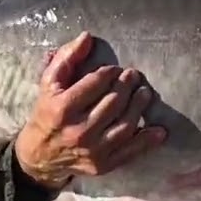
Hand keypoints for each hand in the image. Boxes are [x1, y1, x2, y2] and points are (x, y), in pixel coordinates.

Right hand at [15, 31, 165, 188]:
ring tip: (144, 93)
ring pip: (125, 125)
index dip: (109, 73)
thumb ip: (66, 58)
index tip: (114, 70)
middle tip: (133, 76)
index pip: (94, 85)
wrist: (40, 156)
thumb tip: (87, 37)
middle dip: (126, 86)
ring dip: (139, 106)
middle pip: (113, 103)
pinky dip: (148, 141)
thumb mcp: (49, 84)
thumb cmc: (47, 113)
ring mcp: (93, 150)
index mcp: (63, 108)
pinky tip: (160, 130)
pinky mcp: (103, 164)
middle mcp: (78, 130)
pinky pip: (130, 151)